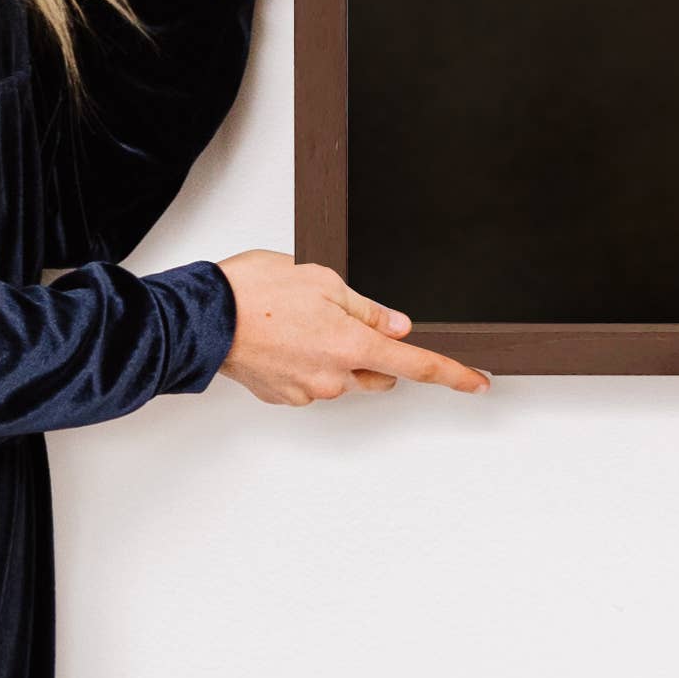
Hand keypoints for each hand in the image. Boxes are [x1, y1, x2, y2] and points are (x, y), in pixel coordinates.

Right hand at [216, 251, 491, 405]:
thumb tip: (397, 326)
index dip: (452, 374)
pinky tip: (286, 339)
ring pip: (343, 377)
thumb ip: (368, 309)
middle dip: (375, 352)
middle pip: (378, 372)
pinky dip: (308, 363)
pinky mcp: (283, 396)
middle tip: (343, 318)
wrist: (200, 318)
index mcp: (351, 346)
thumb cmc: (254, 292)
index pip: (416, 364)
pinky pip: (312, 382)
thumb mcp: (325, 281)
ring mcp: (307, 391)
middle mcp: (333, 377)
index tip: (478, 384)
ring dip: (336, 355)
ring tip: (302, 322)